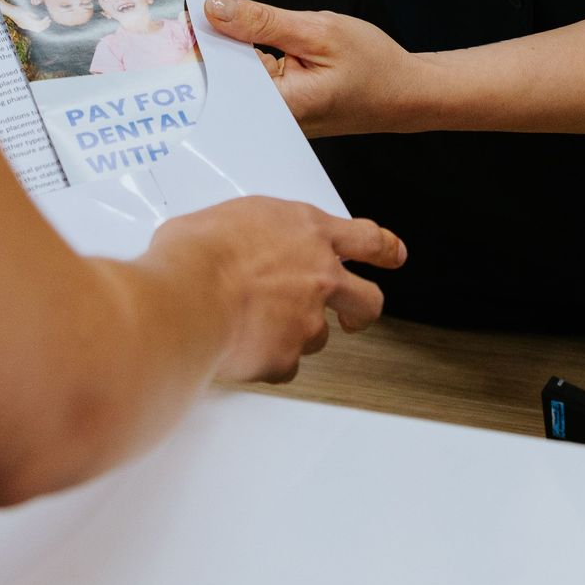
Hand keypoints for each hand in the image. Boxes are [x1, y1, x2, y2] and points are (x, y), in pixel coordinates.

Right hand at [148, 198, 404, 384]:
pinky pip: (285, 365)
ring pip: (319, 336)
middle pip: (368, 299)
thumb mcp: (226, 218)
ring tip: (256, 326)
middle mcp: (318, 274)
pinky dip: (268, 360)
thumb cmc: (198, 252)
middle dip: (363, 310)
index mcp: (306, 230)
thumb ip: (247, 234)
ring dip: (294, 334)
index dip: (386, 250)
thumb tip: (227, 243)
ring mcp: (309, 319)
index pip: (366, 238)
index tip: (394, 255)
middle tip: (353, 317)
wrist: (190, 295)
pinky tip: (243, 349)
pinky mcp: (289, 357)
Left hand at [205, 0, 417, 137]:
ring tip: (210, 15)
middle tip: (191, 6)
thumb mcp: (318, 31)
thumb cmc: (373, 65)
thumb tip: (216, 8)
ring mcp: (276, 116)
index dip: (197, 42)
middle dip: (208, 42)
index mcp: (279, 106)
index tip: (180, 11)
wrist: (406, 91)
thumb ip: (263, 21)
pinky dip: (245, 56)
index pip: (220, 75)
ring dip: (227, 47)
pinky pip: (252, 80)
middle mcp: (271, 119)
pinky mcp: (281, 107)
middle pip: (223, 78)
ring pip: (237, 77)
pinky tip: (241, 34)